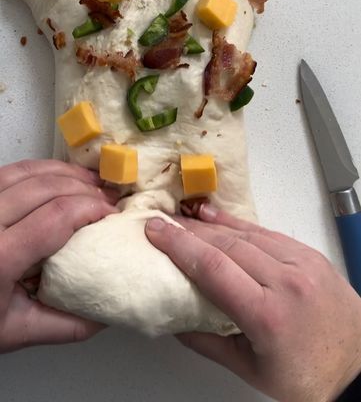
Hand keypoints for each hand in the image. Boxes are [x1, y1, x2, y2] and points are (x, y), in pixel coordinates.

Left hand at [0, 159, 117, 352]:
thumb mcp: (17, 330)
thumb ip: (66, 324)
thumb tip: (107, 314)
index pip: (56, 217)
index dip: (90, 208)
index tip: (110, 213)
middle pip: (47, 188)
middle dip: (85, 188)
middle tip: (107, 198)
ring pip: (28, 172)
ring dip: (65, 172)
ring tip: (90, 182)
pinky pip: (11, 171)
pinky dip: (41, 169)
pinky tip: (58, 176)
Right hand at [146, 206, 360, 401]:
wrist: (359, 370)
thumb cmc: (309, 377)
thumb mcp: (251, 370)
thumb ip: (207, 343)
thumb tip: (174, 321)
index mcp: (267, 314)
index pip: (213, 267)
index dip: (179, 245)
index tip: (156, 232)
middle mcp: (287, 282)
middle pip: (227, 245)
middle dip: (190, 232)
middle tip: (164, 222)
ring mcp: (303, 265)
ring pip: (248, 233)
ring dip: (214, 225)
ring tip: (187, 217)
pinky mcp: (312, 256)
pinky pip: (270, 233)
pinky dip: (242, 226)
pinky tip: (223, 221)